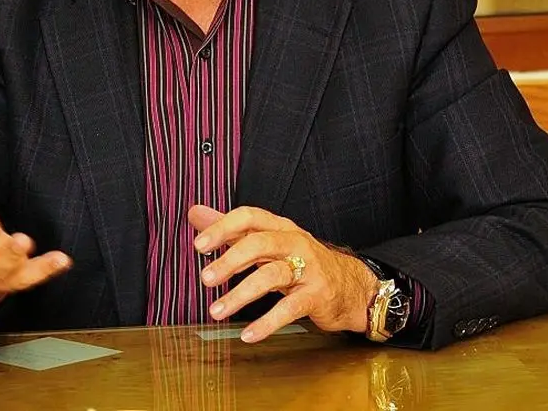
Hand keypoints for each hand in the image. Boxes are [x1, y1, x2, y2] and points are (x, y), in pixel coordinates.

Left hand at [188, 204, 377, 342]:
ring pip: (271, 276)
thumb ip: (231, 229)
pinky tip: (247, 334)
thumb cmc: (302, 261)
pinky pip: (289, 309)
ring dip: (240, 295)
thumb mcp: (268, 241)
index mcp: (279, 226)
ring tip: (216, 311)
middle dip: (229, 261)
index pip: (249, 217)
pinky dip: (266, 323)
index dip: (222, 228)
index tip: (198, 245)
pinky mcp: (316, 296)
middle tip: (205, 279)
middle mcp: (294, 243)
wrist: (351, 286)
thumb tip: (196, 214)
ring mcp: (307, 269)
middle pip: (259, 244)